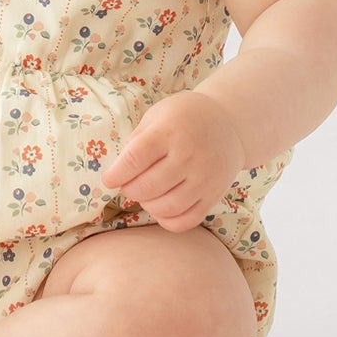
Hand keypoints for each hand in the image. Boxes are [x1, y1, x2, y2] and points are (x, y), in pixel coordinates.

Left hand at [101, 91, 246, 232]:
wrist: (227, 122)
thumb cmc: (183, 117)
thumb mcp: (156, 115)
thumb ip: (137, 140)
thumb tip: (119, 171)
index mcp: (169, 132)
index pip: (135, 159)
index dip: (117, 174)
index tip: (108, 180)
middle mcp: (188, 156)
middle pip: (149, 186)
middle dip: (130, 190)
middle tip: (126, 185)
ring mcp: (204, 178)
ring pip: (167, 207)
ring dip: (147, 205)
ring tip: (144, 194)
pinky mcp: (214, 194)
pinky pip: (188, 220)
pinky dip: (168, 221)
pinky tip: (160, 208)